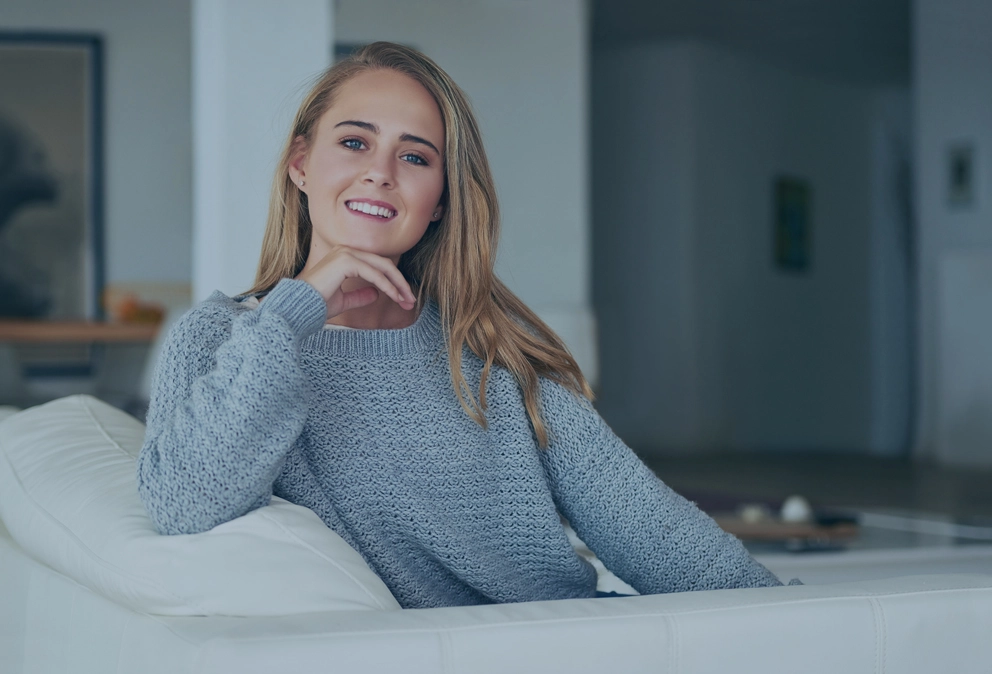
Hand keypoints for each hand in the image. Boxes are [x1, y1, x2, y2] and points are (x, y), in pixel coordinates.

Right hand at [296, 246, 415, 319]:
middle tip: (411, 300)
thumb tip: (377, 294)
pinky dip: (387, 285)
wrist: (300, 307)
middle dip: (400, 282)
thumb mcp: (343, 300)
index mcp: (345, 257)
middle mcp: (346, 251)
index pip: (377, 266)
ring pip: (382, 267)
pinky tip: (395, 296)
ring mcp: (346, 253)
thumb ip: (360, 295)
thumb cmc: (316, 305)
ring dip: (398, 284)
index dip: (394, 282)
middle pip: (384, 264)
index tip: (405, 299)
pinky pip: (374, 273)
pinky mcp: (346, 261)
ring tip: (407, 300)